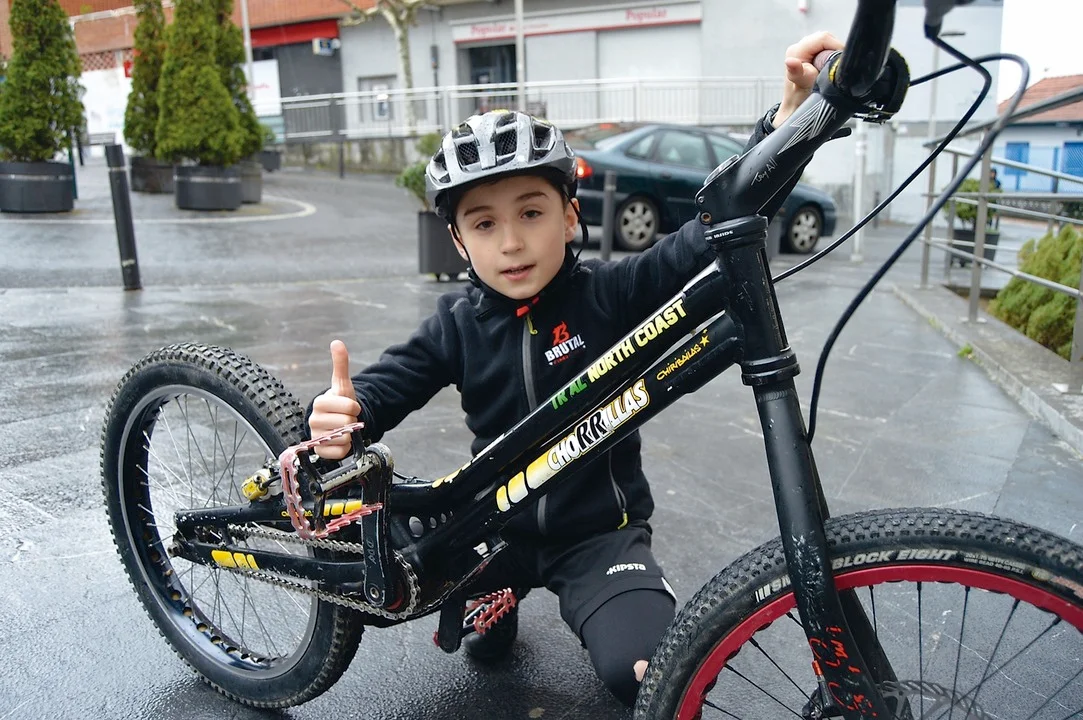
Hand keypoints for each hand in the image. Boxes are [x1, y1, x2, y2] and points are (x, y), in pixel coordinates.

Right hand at [309, 339, 361, 459]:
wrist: (339, 422)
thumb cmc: (341, 403)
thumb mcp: (342, 384)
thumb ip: (340, 364)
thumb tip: (337, 342)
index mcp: (319, 403)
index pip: (344, 406)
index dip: (353, 406)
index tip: (352, 406)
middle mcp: (313, 420)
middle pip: (345, 423)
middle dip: (352, 421)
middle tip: (349, 418)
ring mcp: (316, 437)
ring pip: (343, 438)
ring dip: (350, 434)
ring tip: (345, 429)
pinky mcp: (320, 452)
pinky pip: (339, 452)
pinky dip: (346, 448)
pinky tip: (343, 440)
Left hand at [773, 31, 844, 127]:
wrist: (796, 111)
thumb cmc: (798, 101)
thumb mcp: (802, 86)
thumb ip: (799, 73)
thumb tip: (790, 62)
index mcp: (796, 51)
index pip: (824, 37)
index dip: (837, 47)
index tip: (842, 62)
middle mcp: (799, 48)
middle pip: (828, 39)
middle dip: (836, 52)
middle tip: (837, 69)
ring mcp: (806, 51)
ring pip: (829, 45)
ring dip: (834, 56)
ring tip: (832, 72)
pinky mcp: (812, 55)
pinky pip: (828, 50)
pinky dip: (832, 59)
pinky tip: (830, 70)